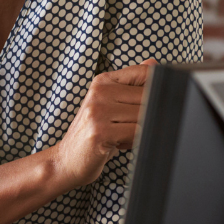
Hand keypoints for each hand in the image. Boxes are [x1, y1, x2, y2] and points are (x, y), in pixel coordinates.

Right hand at [53, 59, 156, 188]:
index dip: (156, 90)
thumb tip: (153, 63)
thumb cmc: (93, 133)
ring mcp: (98, 111)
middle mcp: (99, 92)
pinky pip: (137, 132)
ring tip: (123, 136)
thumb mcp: (110, 105)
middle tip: (130, 126)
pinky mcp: (100, 132)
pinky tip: (120, 144)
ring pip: (144, 115)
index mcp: (103, 81)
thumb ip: (131, 85)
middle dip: (148, 115)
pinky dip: (135, 141)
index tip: (148, 105)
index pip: (144, 73)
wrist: (67, 160)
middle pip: (149, 97)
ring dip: (141, 130)